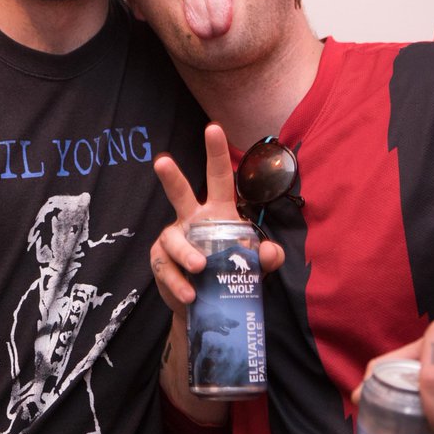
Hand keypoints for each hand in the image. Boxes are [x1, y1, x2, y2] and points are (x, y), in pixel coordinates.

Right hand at [151, 124, 284, 424]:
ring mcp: (174, 241)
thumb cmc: (230, 276)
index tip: (213, 127)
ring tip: (199, 268)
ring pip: (174, 237)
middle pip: (180, 193)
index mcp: (217, 213)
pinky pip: (168, 269)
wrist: (204, 306)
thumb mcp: (253, 268)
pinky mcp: (162, 263)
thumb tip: (271, 251)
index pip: (219, 177)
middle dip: (172, 176)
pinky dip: (179, 282)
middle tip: (162, 160)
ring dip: (186, 252)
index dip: (216, 153)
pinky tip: (191, 295)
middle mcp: (192, 220)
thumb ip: (265, 258)